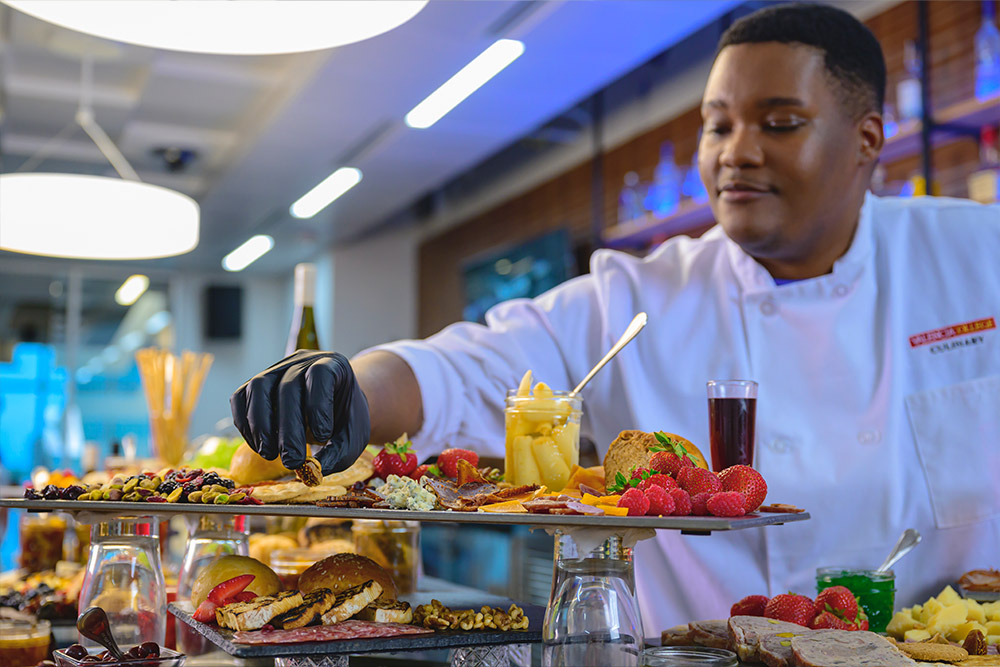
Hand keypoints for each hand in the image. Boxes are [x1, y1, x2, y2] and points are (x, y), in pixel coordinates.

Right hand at [230, 350, 369, 473]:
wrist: (335, 406)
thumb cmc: (344, 420)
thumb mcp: (352, 437)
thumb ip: (338, 454)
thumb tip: (312, 472)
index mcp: (332, 365)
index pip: (320, 374)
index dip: (318, 405)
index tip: (322, 436)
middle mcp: (302, 362)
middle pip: (287, 387)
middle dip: (288, 428)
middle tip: (292, 461)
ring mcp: (276, 369)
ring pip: (258, 387)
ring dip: (261, 425)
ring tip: (269, 454)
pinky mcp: (256, 385)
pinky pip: (241, 398)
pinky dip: (245, 423)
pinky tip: (258, 446)